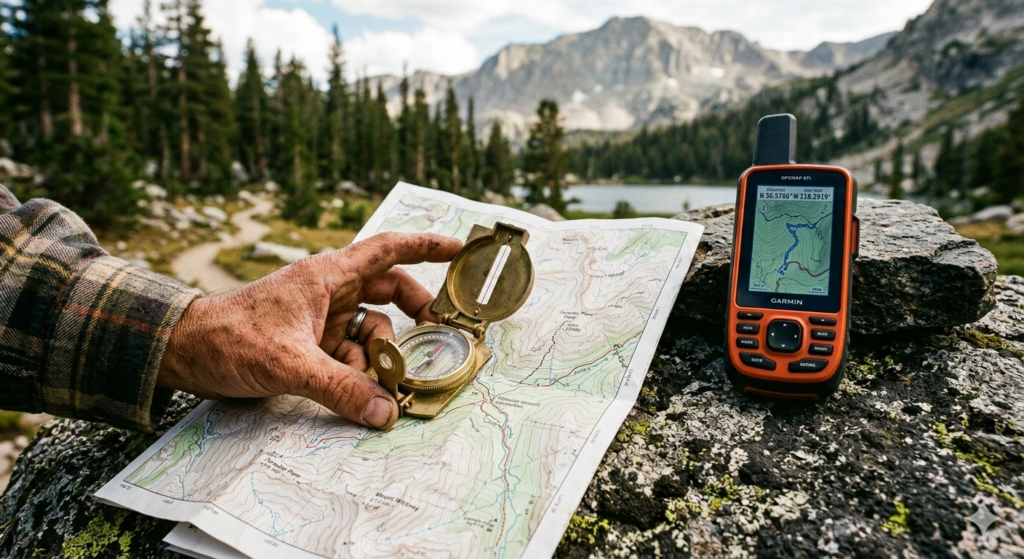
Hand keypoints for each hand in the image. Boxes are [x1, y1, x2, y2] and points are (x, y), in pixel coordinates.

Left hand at [157, 232, 462, 429]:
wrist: (186, 354)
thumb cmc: (231, 339)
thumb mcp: (290, 364)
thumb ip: (340, 388)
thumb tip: (384, 412)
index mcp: (327, 276)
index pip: (388, 251)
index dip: (426, 246)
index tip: (460, 248)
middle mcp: (329, 293)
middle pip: (389, 294)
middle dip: (413, 315)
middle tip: (436, 333)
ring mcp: (321, 320)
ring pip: (371, 332)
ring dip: (379, 358)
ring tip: (377, 384)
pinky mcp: (312, 345)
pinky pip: (352, 357)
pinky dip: (359, 374)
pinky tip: (356, 395)